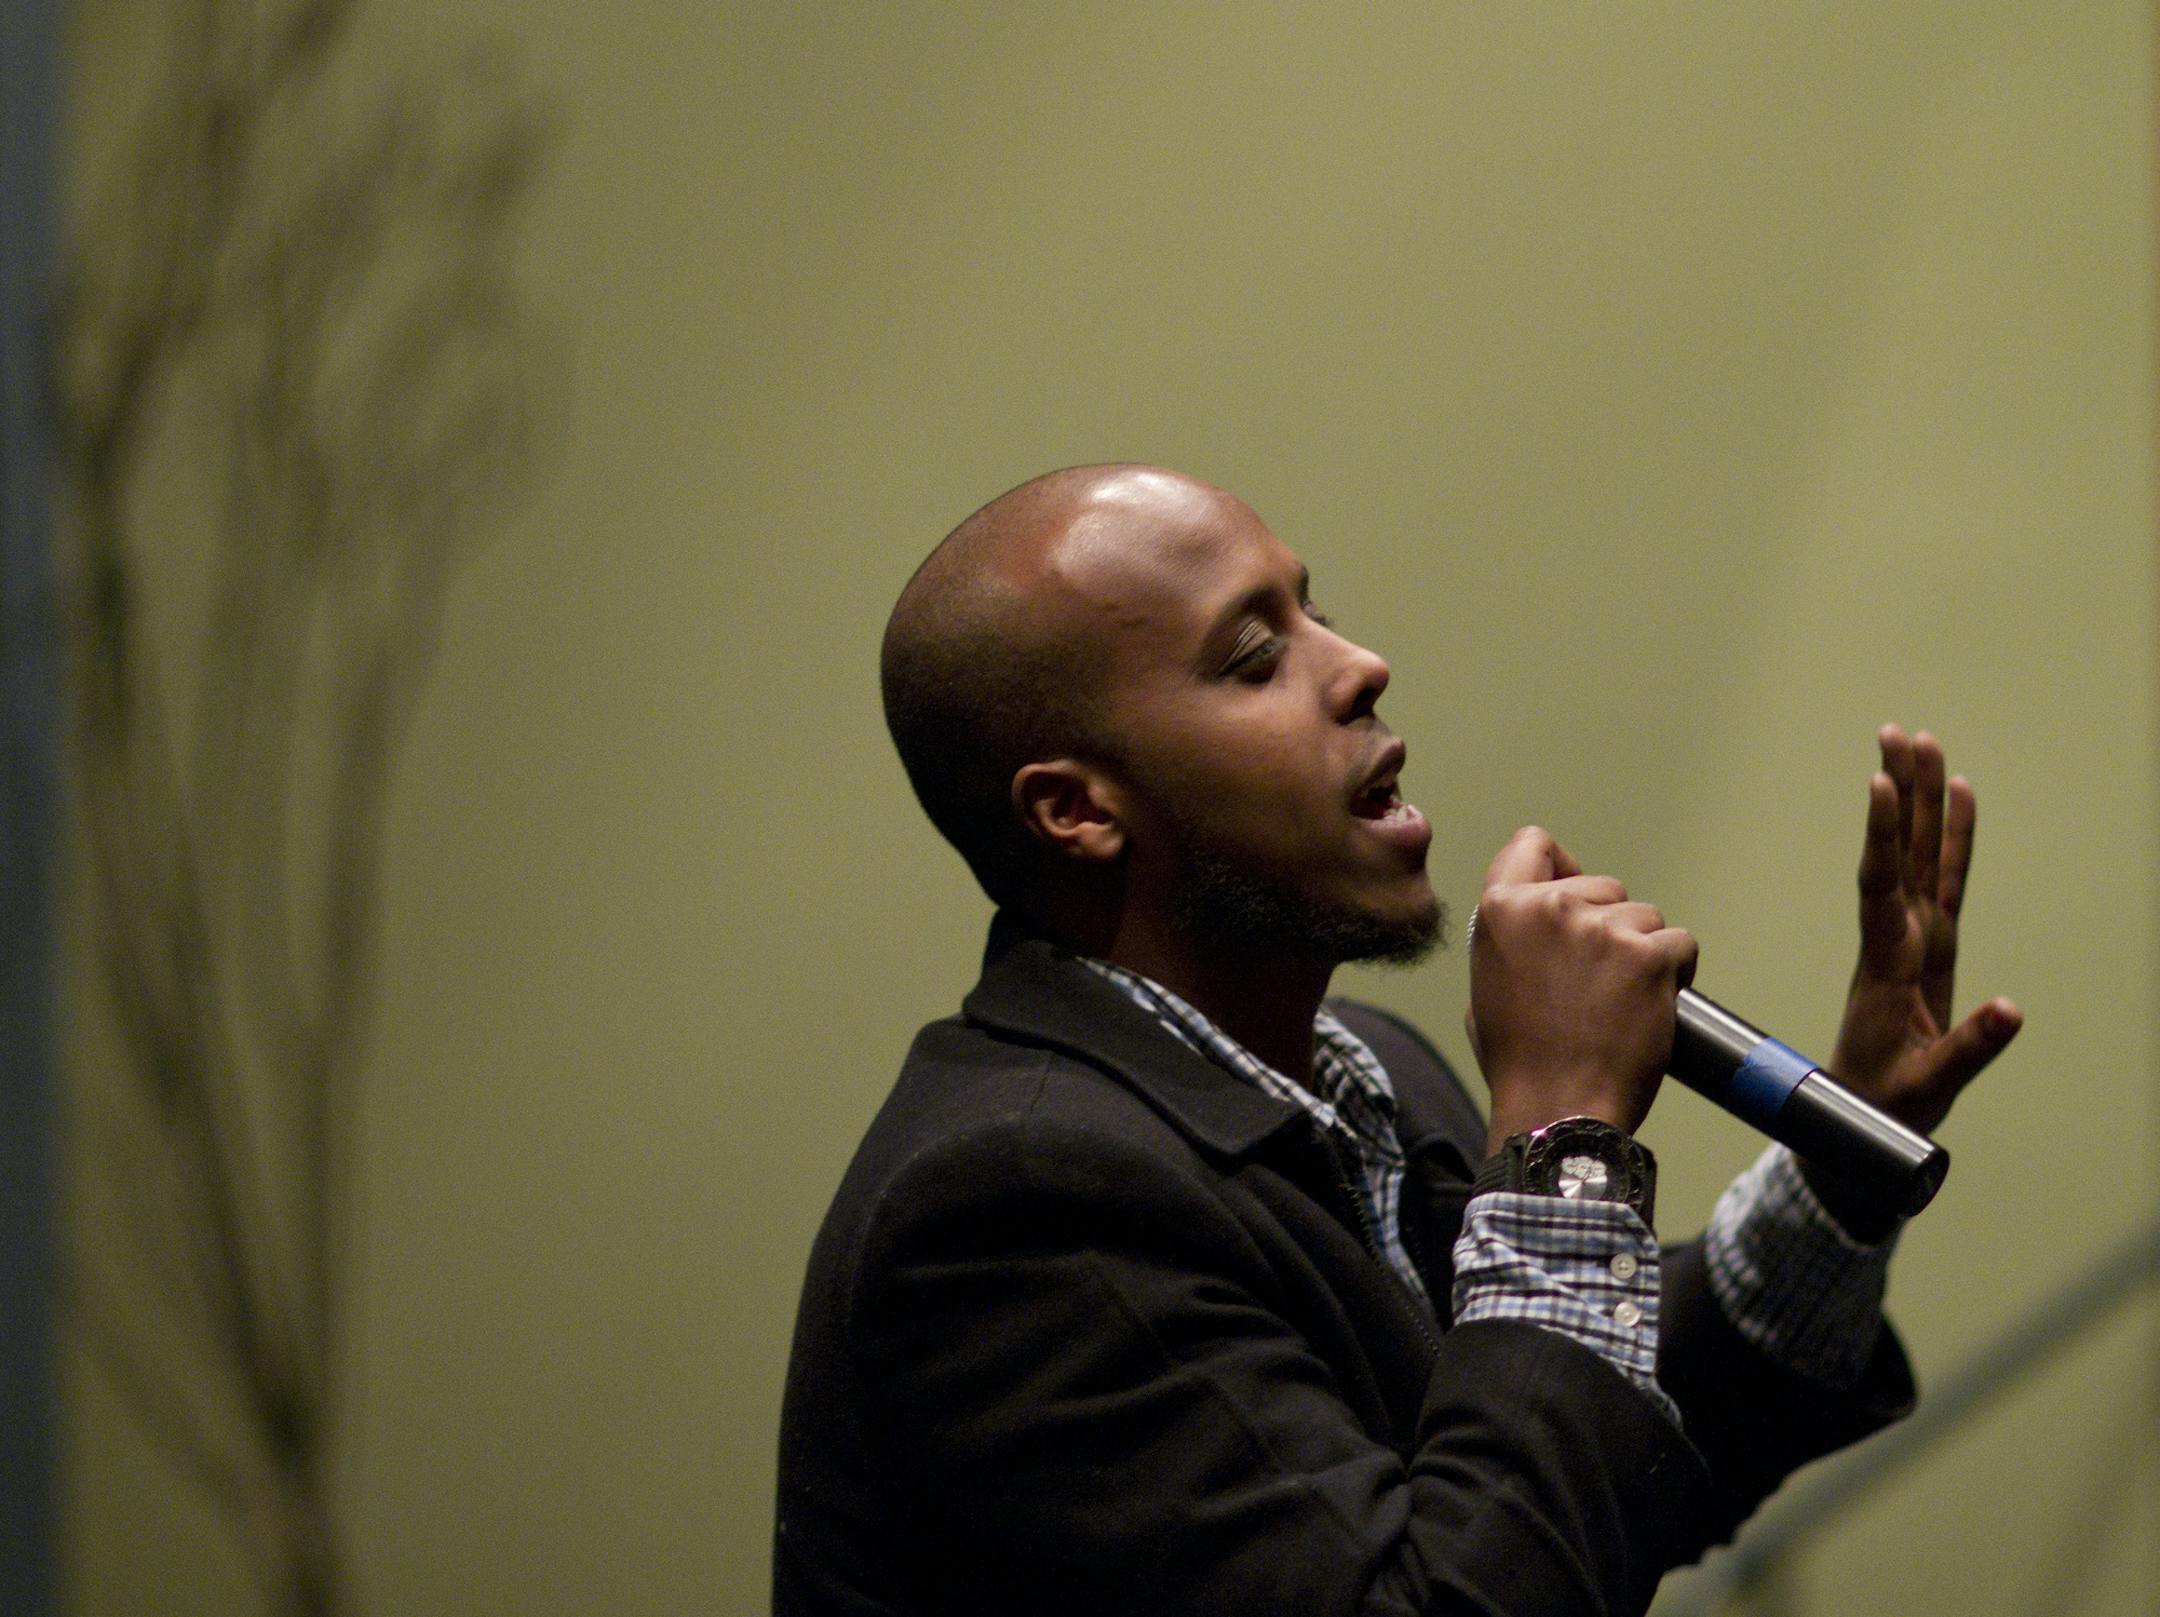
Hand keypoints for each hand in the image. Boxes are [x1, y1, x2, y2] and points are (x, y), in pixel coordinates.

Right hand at [1467, 826, 1697, 1154]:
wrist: (1558, 1111)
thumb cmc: (1521, 1061)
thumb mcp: (1485, 987)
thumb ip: (1511, 941)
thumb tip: (1538, 929)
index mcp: (1501, 911)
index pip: (1533, 844)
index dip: (1560, 865)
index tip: (1574, 892)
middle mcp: (1549, 908)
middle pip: (1603, 886)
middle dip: (1610, 924)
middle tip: (1599, 979)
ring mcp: (1602, 929)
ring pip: (1646, 915)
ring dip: (1643, 952)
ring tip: (1622, 1002)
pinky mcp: (1649, 956)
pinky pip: (1680, 944)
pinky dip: (1674, 973)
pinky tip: (1652, 1006)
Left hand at [1828, 725, 2021, 1135]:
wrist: (1863, 1115)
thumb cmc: (1886, 1103)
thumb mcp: (1928, 1084)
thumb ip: (1970, 1048)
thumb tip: (2012, 1009)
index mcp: (1886, 964)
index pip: (1880, 887)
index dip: (1881, 836)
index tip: (1878, 785)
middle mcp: (1895, 937)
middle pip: (1899, 853)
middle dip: (1902, 793)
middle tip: (1900, 734)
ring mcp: (1912, 936)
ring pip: (1918, 856)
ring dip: (1920, 801)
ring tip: (1923, 743)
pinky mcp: (1931, 945)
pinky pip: (1944, 879)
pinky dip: (1952, 837)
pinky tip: (1958, 796)